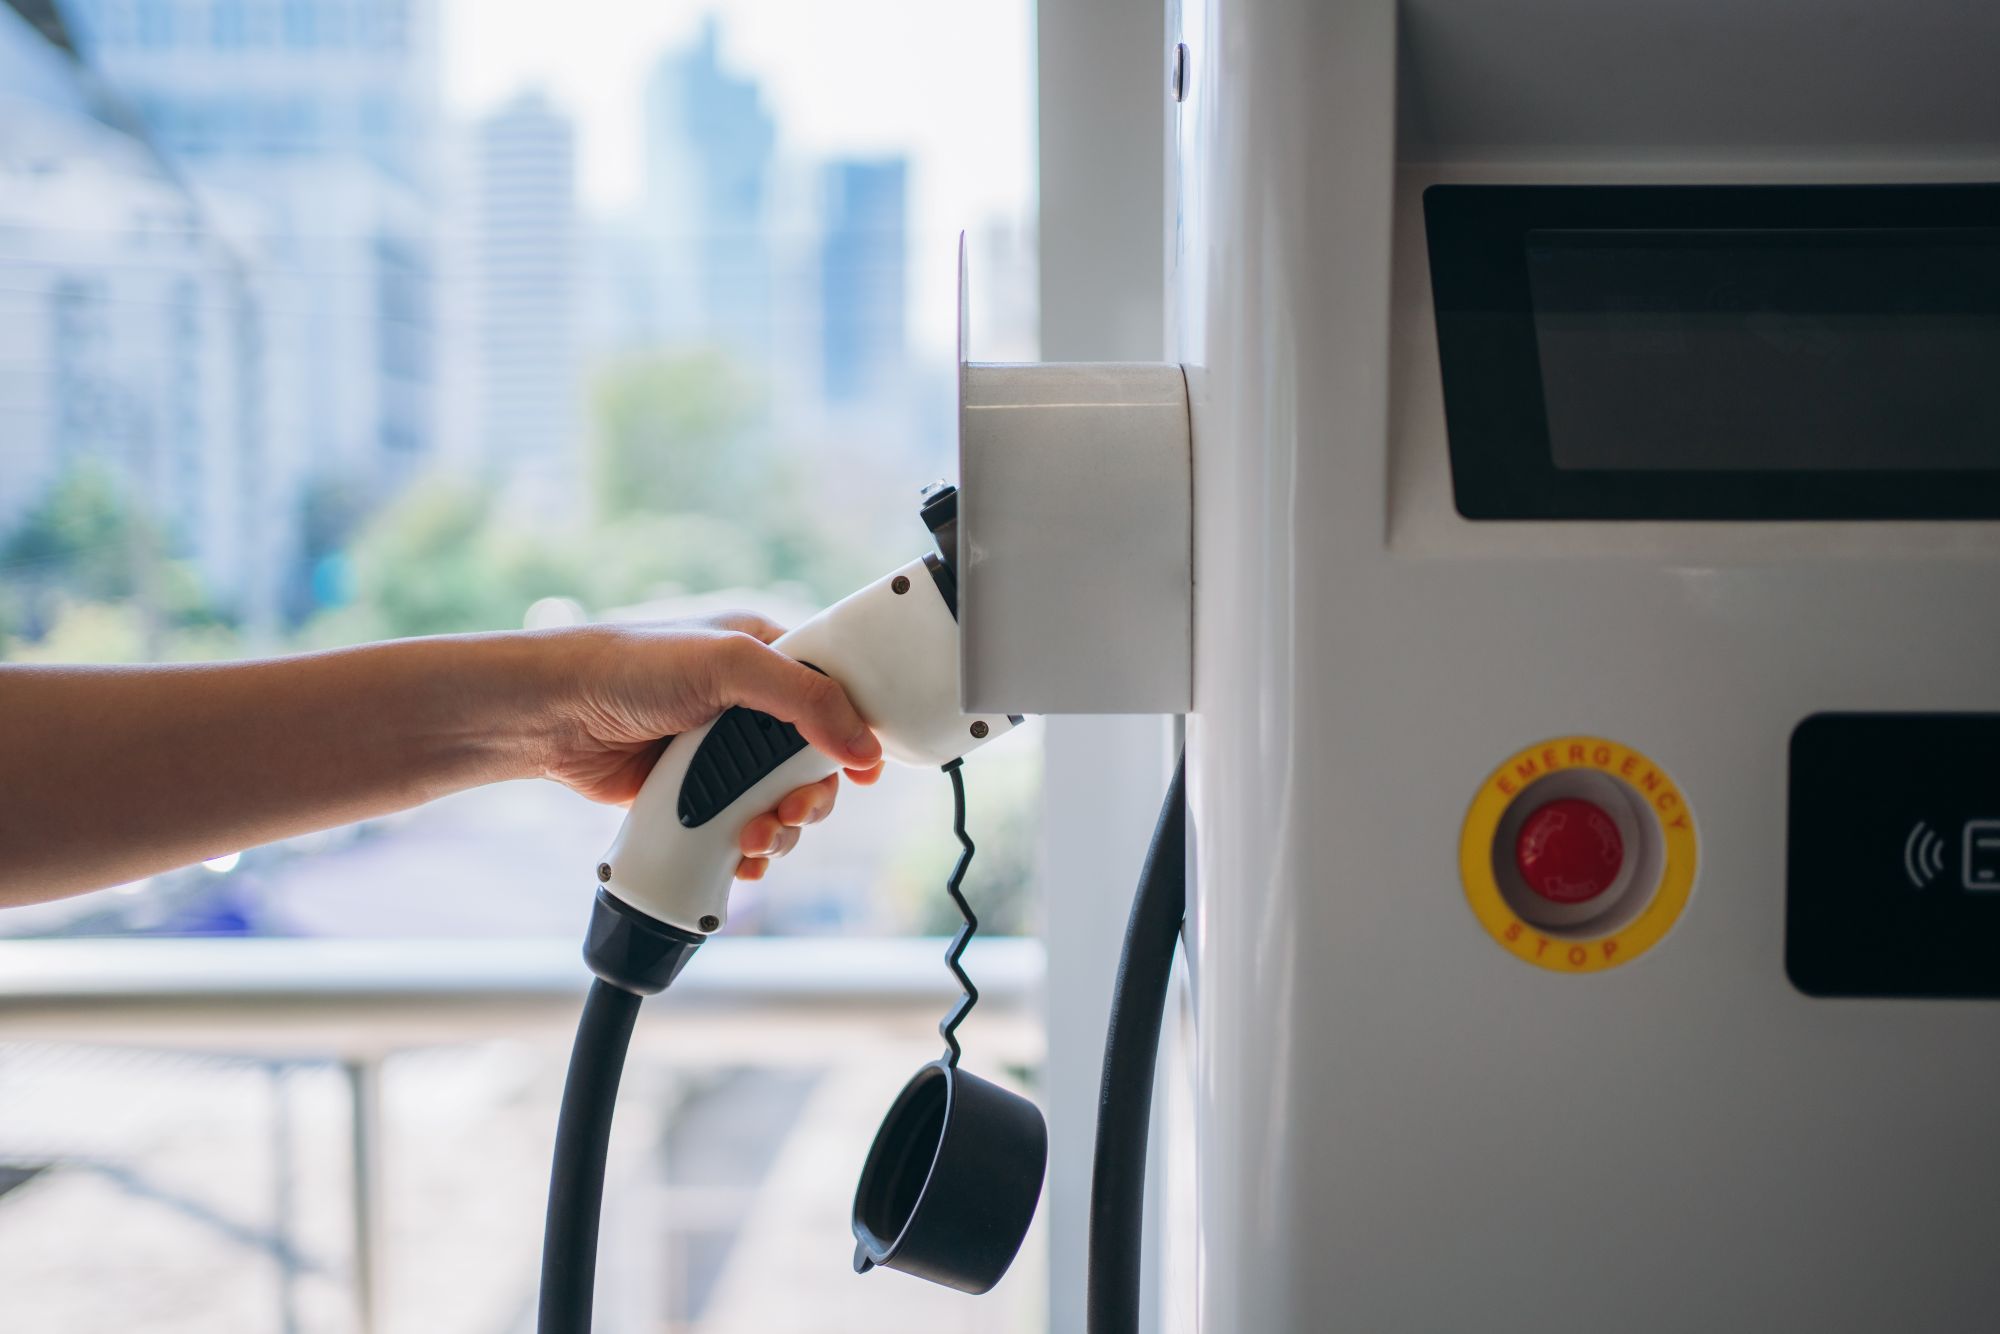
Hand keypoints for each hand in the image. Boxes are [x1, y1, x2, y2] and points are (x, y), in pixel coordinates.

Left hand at [533, 614, 884, 878]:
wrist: (552, 715)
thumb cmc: (629, 667)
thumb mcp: (730, 664)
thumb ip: (805, 700)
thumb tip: (864, 748)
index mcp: (767, 659)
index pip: (834, 698)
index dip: (855, 737)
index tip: (866, 772)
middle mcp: (750, 709)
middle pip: (814, 766)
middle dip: (809, 799)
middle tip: (791, 814)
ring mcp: (722, 756)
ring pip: (781, 806)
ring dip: (778, 832)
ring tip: (751, 839)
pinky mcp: (697, 796)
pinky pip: (741, 831)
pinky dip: (748, 853)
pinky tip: (738, 858)